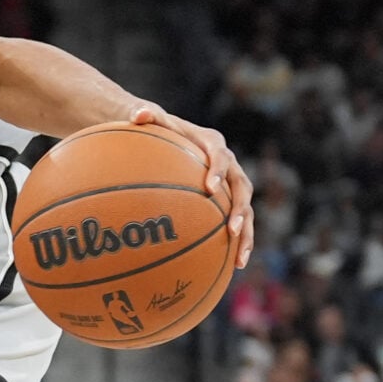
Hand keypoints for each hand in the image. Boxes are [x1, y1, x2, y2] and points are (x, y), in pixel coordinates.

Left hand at [129, 108, 252, 267]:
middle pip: (242, 187)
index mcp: (213, 144)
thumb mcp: (152, 123)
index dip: (217, 171)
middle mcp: (229, 164)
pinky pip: (238, 223)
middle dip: (240, 209)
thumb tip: (136, 114)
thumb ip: (146, 117)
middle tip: (231, 228)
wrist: (171, 140)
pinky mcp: (229, 201)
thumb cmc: (160, 133)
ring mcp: (232, 184)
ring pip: (247, 209)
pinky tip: (235, 267)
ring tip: (240, 258)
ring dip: (247, 233)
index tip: (209, 189)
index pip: (220, 156)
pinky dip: (240, 244)